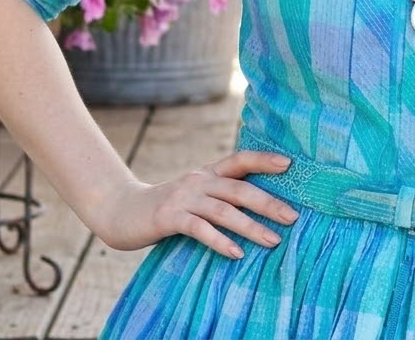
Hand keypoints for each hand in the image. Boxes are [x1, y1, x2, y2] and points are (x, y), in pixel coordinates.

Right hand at [92, 150, 298, 258]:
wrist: (121, 210)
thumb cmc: (166, 206)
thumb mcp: (194, 193)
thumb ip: (219, 195)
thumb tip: (258, 205)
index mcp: (208, 172)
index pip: (240, 160)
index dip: (264, 160)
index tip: (290, 164)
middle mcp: (199, 180)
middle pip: (240, 189)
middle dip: (269, 202)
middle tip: (293, 217)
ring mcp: (184, 198)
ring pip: (224, 210)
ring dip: (251, 226)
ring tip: (273, 240)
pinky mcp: (169, 218)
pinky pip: (200, 229)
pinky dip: (220, 241)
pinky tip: (236, 253)